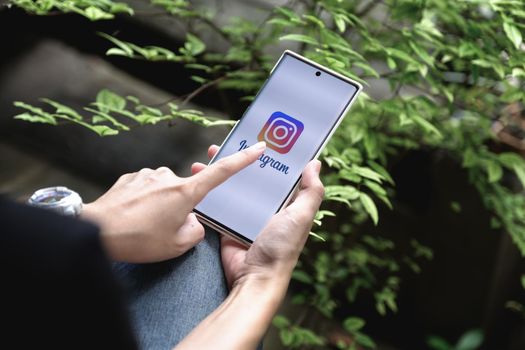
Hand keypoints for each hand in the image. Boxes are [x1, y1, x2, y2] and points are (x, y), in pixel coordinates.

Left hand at [82, 141, 265, 262]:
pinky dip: (145, 203)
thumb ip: (195, 231)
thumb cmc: (138, 240)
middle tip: (164, 229)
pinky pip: (147, 189)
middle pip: (187, 191)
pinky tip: (132, 217)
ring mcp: (148, 175)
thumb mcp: (176, 245)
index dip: (242, 160)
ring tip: (144, 227)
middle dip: (182, 208)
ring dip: (161, 206)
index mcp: (186, 192)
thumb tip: (192, 221)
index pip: (222, 172)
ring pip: (165, 191)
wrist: (95, 230)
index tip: (257, 147)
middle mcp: (169, 177)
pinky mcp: (131, 178)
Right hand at [191, 145, 323, 288]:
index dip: (271, 155)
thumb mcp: (300, 217)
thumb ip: (311, 192)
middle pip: (252, 176)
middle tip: (230, 141)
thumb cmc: (281, 248)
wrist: (253, 278)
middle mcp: (265, 206)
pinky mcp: (227, 223)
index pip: (278, 173)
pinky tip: (200, 175)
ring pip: (233, 186)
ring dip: (222, 170)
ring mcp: (244, 214)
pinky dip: (209, 190)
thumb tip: (315, 164)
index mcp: (285, 203)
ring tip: (211, 155)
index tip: (261, 136)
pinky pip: (218, 203)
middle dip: (241, 158)